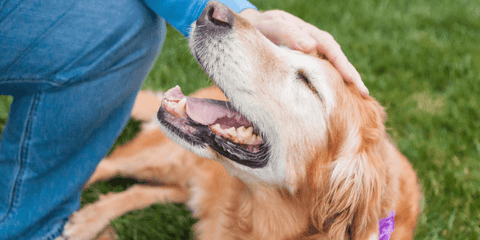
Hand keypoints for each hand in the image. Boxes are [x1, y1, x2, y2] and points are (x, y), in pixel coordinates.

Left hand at [239, 8, 368, 96]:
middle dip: (352, 76)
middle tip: (365, 94)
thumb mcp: (273, 26)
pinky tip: (337, 97)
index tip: (351, 80)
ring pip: (332, 68)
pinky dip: (332, 84)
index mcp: (311, 34)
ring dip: (344, 82)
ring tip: (358, 99)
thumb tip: (311, 46)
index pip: (331, 50)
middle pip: (338, 60)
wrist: (254, 27)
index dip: (342, 65)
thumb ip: (289, 34)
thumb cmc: (262, 27)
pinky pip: (323, 73)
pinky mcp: (307, 63)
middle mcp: (316, 44)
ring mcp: (313, 54)